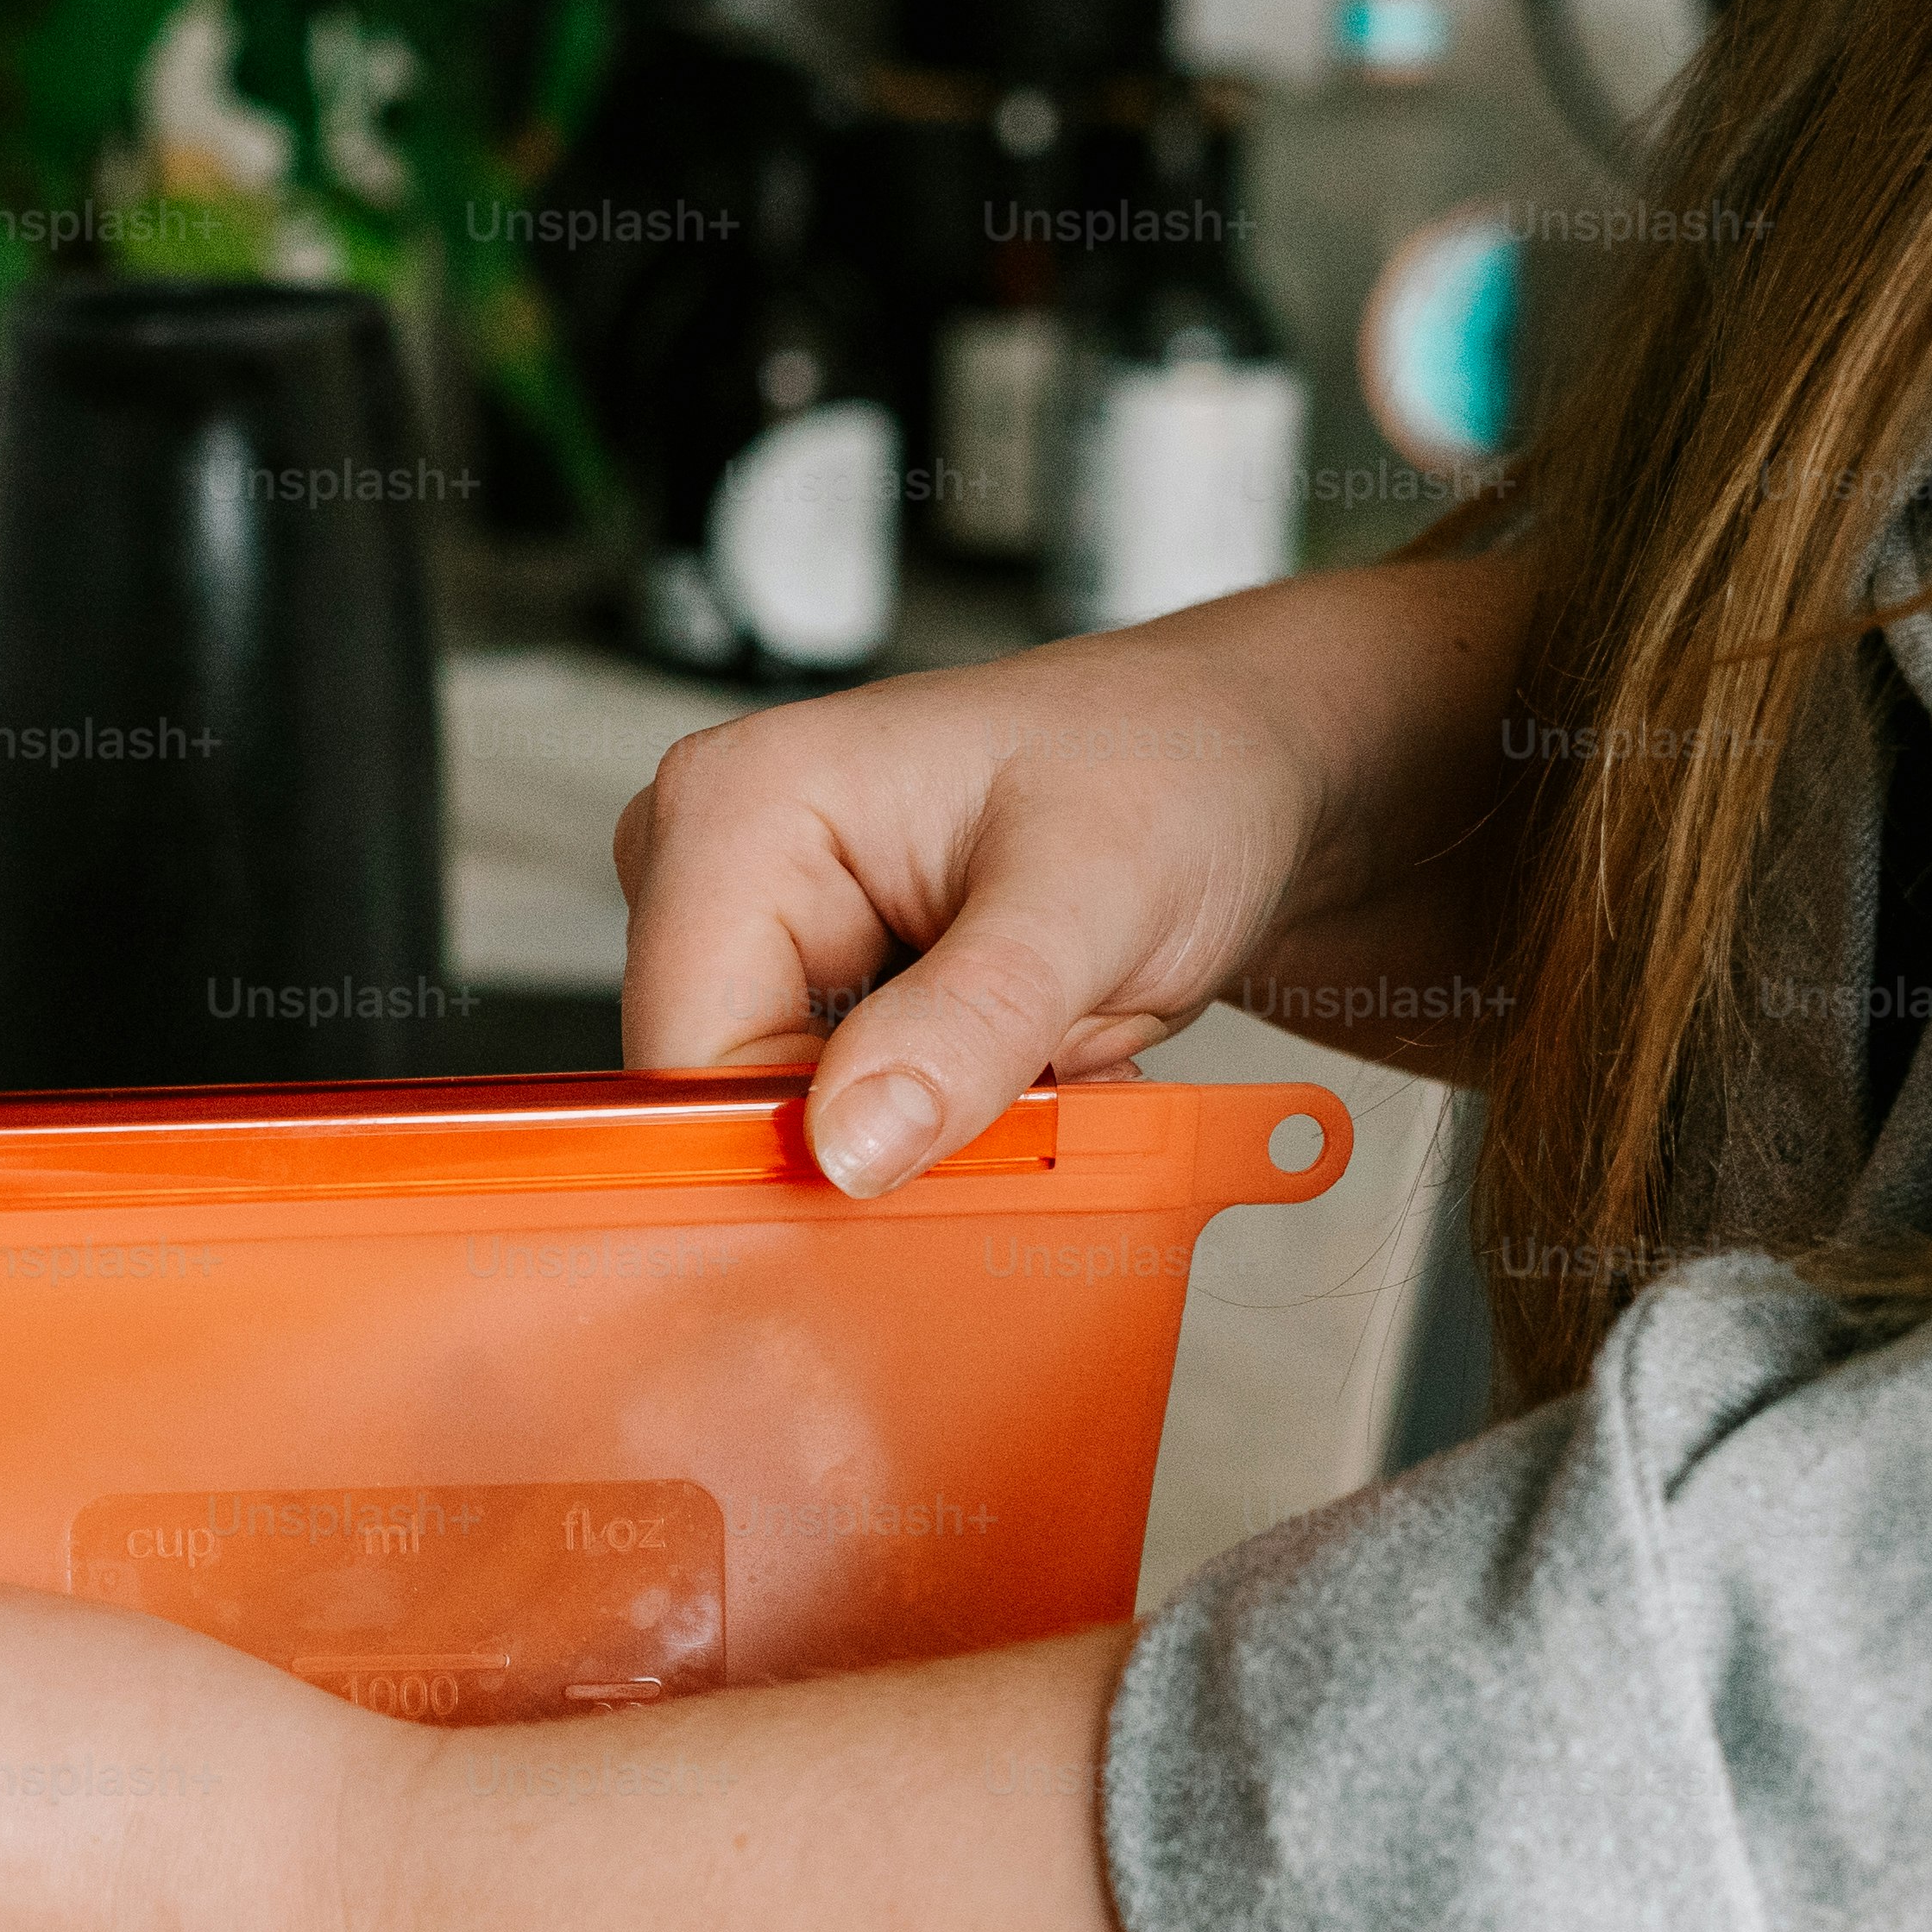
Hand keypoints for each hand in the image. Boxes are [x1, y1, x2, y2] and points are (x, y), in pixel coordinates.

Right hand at [612, 551, 1540, 1184]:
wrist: (1242, 766)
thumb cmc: (1177, 775)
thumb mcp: (1094, 900)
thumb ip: (971, 1022)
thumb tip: (846, 1147)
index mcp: (738, 806)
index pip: (689, 1061)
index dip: (807, 1152)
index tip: (960, 1165)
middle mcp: (708, 857)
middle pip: (722, 1099)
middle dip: (888, 1137)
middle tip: (1037, 1083)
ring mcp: (748, 919)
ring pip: (782, 1122)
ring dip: (926, 1131)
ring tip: (1043, 1055)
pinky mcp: (794, 972)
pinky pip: (829, 1112)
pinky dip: (936, 1119)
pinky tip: (1020, 1059)